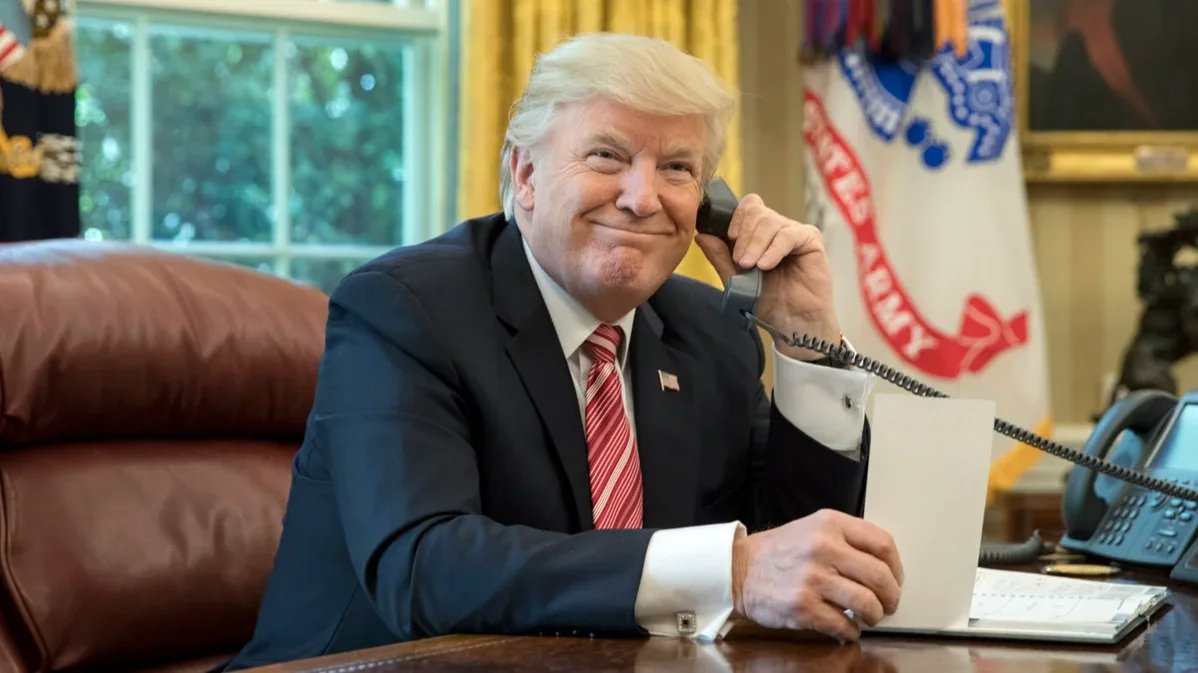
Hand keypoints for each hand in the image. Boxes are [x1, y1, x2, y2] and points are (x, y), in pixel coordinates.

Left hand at [694, 193, 839, 360]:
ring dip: (756, 244)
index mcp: (759, 232)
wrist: (792, 323)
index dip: (735, 219)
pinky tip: (766, 265)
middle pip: (756, 211)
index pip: (747, 207)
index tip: (728, 239)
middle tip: (740, 261)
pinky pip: (788, 235)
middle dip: (743, 236)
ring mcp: (794, 232)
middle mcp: (777, 227)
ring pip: (770, 221)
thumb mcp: (736, 279)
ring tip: (751, 266)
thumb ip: (720, 256)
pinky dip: (773, 250)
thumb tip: (701, 235)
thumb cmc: (767, 302)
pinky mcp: (810, 240)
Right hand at [730, 509, 903, 641]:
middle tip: (888, 604)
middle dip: (891, 597)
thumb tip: (884, 566)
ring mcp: (813, 578)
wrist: (739, 569)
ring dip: (874, 616)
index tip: (895, 579)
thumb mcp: (813, 528)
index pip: (883, 544)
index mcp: (830, 524)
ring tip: (867, 617)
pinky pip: (844, 625)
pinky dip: (851, 631)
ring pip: (867, 604)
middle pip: (880, 577)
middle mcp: (823, 548)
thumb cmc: (779, 552)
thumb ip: (847, 538)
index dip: (896, 567)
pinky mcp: (803, 606)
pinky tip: (845, 626)